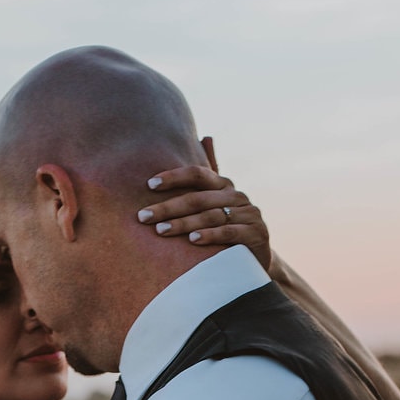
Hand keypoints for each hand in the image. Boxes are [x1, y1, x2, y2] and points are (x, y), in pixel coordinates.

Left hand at [135, 166, 271, 270]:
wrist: (255, 260)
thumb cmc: (225, 232)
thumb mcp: (213, 208)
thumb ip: (202, 184)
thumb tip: (203, 139)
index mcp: (223, 186)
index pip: (197, 175)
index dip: (174, 177)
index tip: (150, 184)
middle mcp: (237, 197)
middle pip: (198, 198)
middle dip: (168, 207)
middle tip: (143, 216)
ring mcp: (248, 214)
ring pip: (211, 216)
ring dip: (184, 223)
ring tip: (161, 230)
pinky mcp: (255, 233)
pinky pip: (229, 232)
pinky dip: (210, 235)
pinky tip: (192, 240)